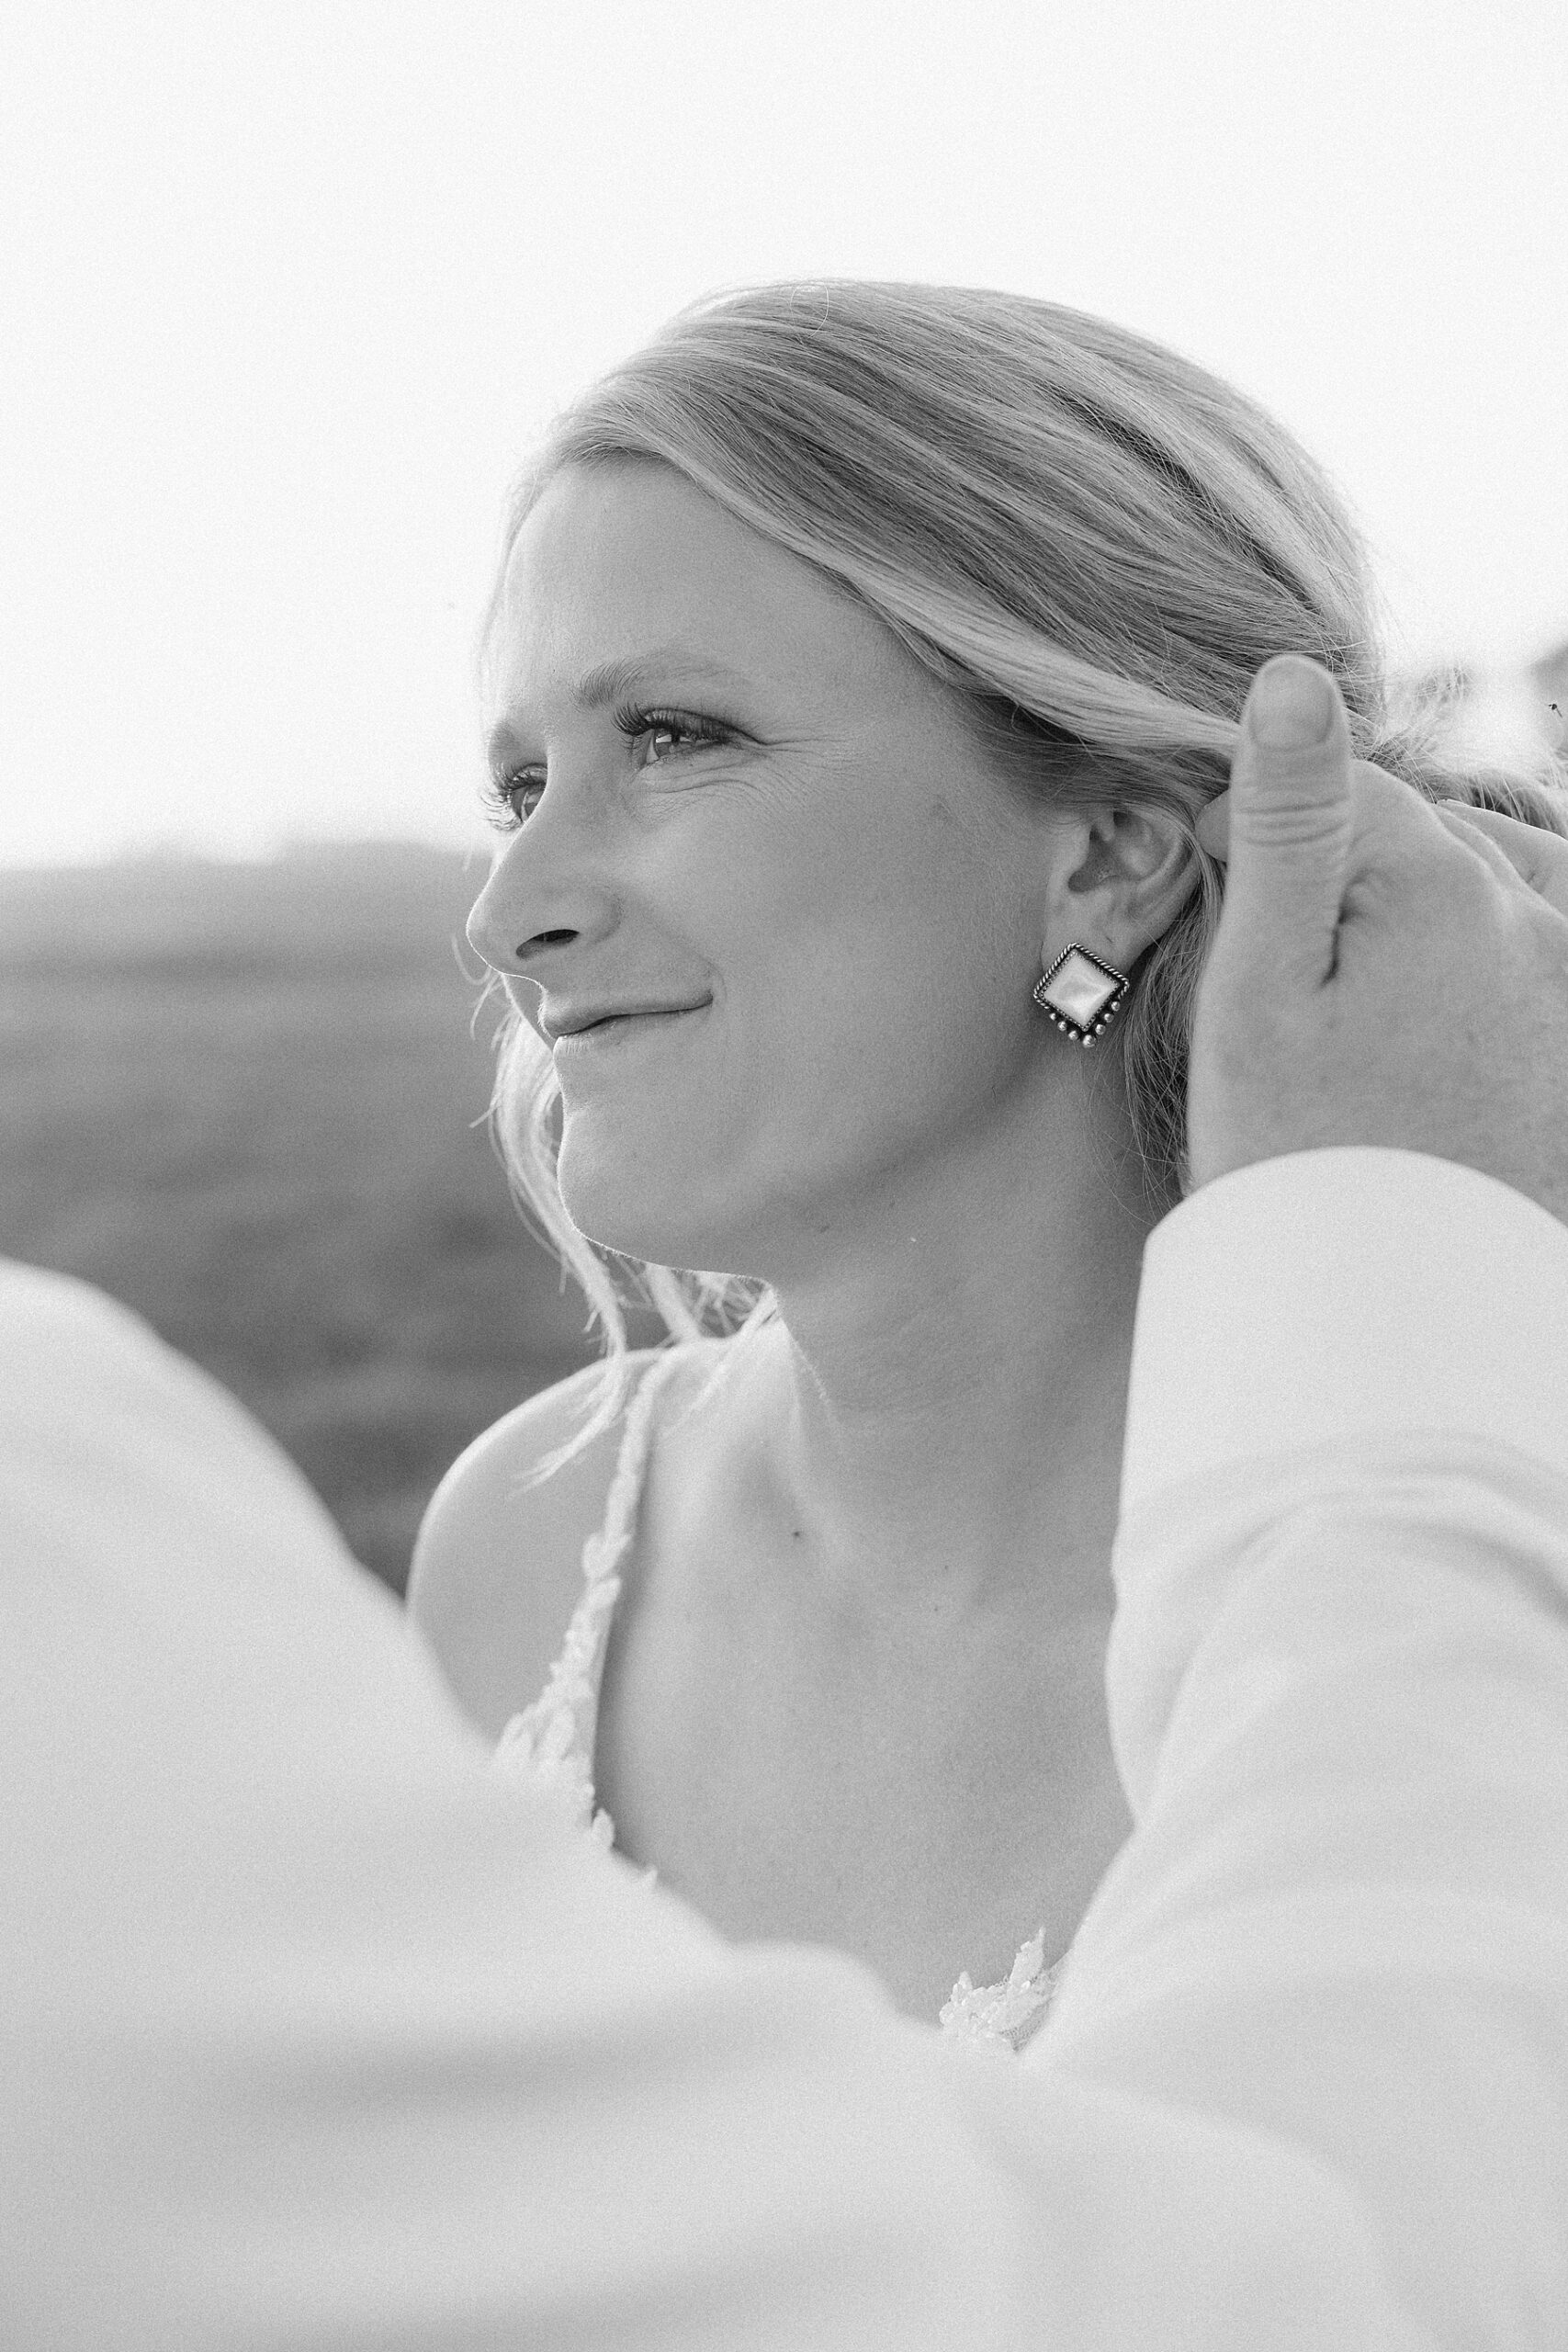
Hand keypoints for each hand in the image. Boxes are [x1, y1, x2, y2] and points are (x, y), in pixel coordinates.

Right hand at [1187, 654, 1567, 1223]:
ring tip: (1368, 1016)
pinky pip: (1542, 943)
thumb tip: (1293, 674)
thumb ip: (1291, 826)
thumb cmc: (1300, 1159)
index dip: (1262, 835)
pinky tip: (1437, 1018)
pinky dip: (1495, 954)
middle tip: (1293, 994)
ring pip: (1495, 886)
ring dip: (1431, 913)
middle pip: (1427, 841)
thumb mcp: (1261, 992)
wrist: (1393, 1320)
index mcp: (1446, 888)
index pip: (1342, 794)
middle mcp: (1540, 918)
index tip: (1215, 900)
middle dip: (1356, 882)